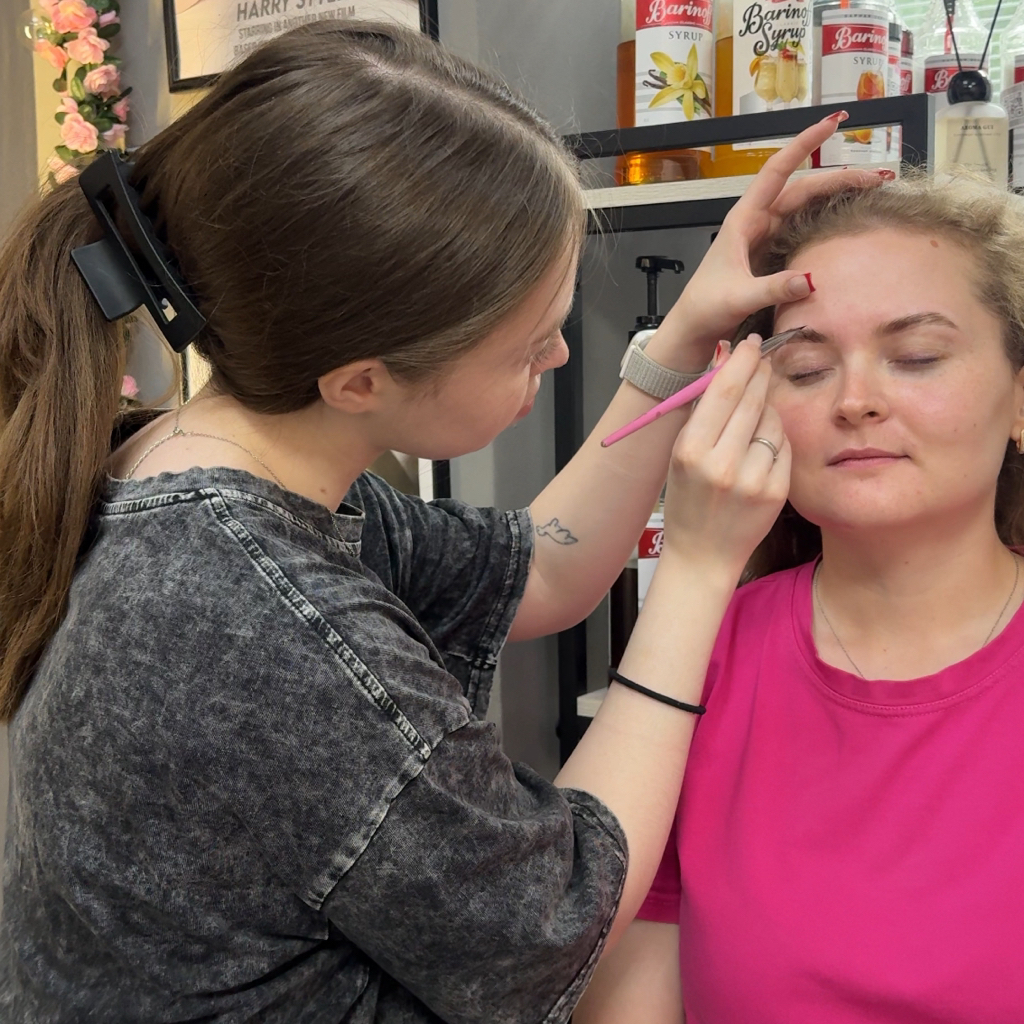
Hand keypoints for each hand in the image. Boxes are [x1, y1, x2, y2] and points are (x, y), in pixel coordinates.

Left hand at [655, 111, 894, 366]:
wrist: (694, 328)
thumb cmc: (706, 307)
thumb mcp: (738, 297)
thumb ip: (772, 288)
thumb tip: (810, 279)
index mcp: (743, 219)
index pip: (777, 171)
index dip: (804, 144)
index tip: (833, 123)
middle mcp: (757, 222)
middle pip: (802, 189)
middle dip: (838, 178)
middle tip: (877, 177)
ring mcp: (766, 238)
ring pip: (806, 208)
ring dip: (836, 198)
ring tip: (872, 192)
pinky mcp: (773, 256)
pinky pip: (804, 231)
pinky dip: (827, 222)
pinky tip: (849, 221)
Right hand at [660, 336, 788, 575]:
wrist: (702, 555)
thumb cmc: (688, 501)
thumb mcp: (681, 455)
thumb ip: (702, 412)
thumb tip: (724, 362)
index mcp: (691, 450)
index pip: (723, 391)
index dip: (741, 361)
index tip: (750, 344)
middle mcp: (722, 463)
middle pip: (751, 399)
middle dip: (759, 373)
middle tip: (762, 359)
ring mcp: (752, 479)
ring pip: (772, 420)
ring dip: (767, 409)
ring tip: (753, 419)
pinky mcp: (776, 491)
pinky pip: (784, 446)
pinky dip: (776, 440)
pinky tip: (762, 448)